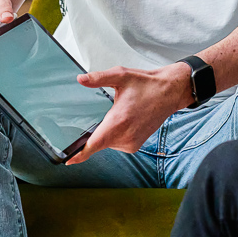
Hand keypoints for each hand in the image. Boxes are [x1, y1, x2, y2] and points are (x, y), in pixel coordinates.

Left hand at [65, 61, 192, 163]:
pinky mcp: (135, 145)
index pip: (94, 145)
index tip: (67, 161)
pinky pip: (116, 143)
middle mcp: (125, 136)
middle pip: (98, 142)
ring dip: (107, 131)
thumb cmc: (147, 85)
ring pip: (107, 142)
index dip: (79, 155)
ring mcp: (131, 143)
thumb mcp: (121, 75)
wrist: (170, 92)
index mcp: (119, 121)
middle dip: (96, 130)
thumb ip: (98, 78)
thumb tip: (81, 79)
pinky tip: (125, 119)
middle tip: (109, 110)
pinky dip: (115, 134)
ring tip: (122, 112)